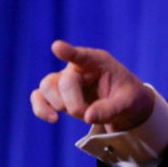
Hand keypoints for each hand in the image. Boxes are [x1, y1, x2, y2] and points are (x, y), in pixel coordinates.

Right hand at [30, 40, 154, 131]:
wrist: (125, 105)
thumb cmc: (128, 97)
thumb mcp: (128, 103)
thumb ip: (110, 109)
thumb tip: (88, 117)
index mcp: (99, 62)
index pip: (83, 56)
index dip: (69, 52)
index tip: (57, 47)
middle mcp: (78, 67)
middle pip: (63, 82)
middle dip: (74, 104)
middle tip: (90, 115)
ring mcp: (65, 79)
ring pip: (47, 87)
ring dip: (60, 105)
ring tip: (81, 114)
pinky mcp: (57, 93)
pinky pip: (39, 97)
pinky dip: (41, 108)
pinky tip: (53, 119)